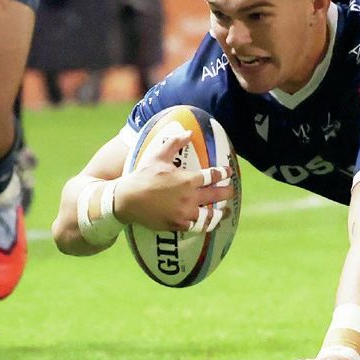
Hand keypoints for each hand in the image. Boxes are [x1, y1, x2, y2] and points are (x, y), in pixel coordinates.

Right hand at [112, 129, 231, 232]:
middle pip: (217, 195)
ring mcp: (185, 213)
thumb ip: (175, 143)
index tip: (228, 171)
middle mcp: (190, 198)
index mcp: (188, 180)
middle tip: (231, 190)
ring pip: (210, 215)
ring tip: (225, 212)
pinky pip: (197, 227)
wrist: (128, 199)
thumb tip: (189, 133)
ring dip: (220, 213)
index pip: (212, 176)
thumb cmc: (143, 175)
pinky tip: (208, 223)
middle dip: (227, 192)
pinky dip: (204, 224)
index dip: (223, 173)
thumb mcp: (158, 156)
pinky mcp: (178, 225)